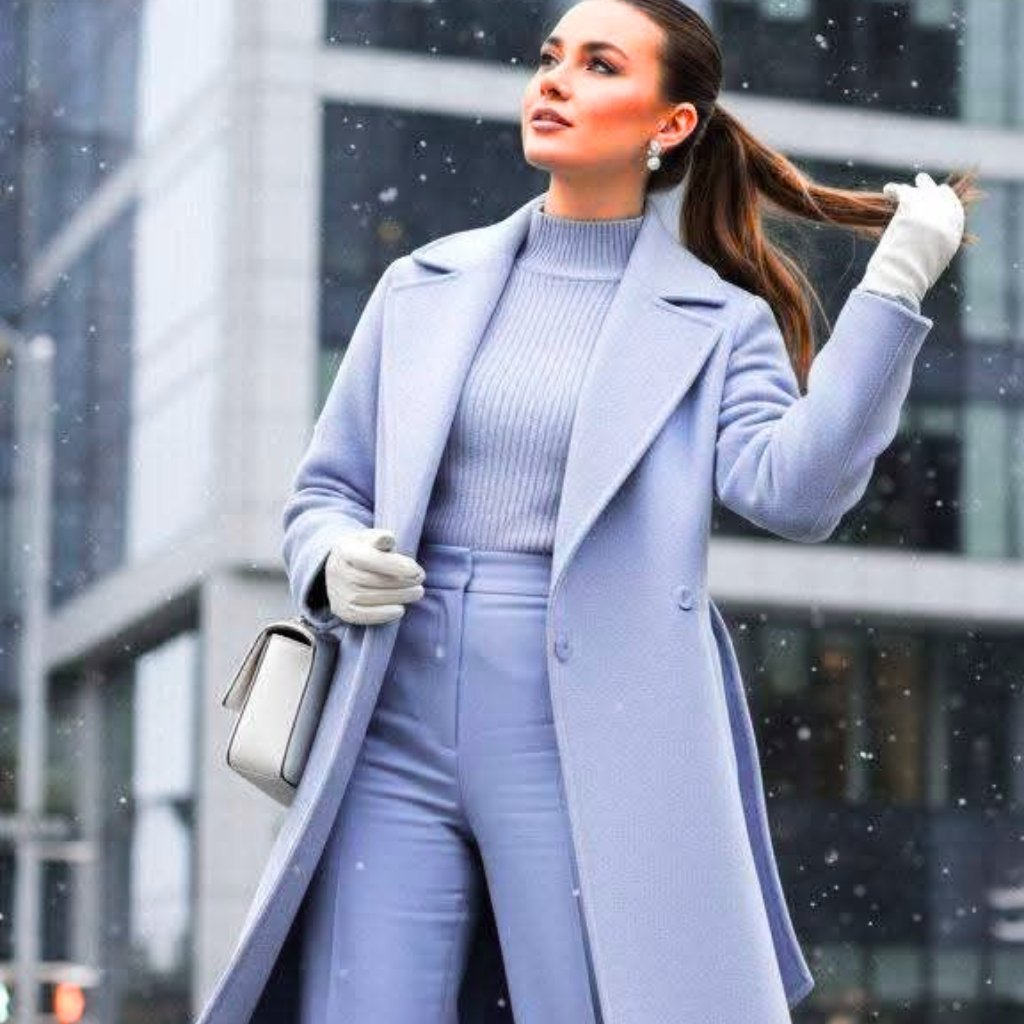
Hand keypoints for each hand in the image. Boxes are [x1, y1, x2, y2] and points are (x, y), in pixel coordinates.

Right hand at [325, 527, 425, 625]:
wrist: (341, 568)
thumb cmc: (365, 550)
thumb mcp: (371, 538)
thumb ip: (380, 538)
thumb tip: (387, 538)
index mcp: (345, 550)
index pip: (368, 558)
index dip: (393, 565)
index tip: (415, 569)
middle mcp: (337, 571)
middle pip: (371, 580)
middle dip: (401, 582)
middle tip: (420, 579)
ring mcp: (338, 592)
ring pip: (368, 598)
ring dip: (397, 597)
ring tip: (417, 592)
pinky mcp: (342, 609)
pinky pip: (361, 615)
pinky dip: (382, 615)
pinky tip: (400, 610)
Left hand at [859, 171, 964, 307]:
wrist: (911, 267)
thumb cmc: (919, 271)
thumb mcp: (933, 261)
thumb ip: (934, 250)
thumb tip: (926, 257)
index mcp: (954, 227)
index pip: (953, 208)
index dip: (943, 204)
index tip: (937, 201)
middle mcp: (945, 211)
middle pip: (941, 193)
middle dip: (931, 191)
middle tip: (922, 189)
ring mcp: (929, 203)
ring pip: (924, 184)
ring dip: (915, 186)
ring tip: (904, 189)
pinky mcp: (910, 201)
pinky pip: (902, 189)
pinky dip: (893, 190)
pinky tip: (888, 191)